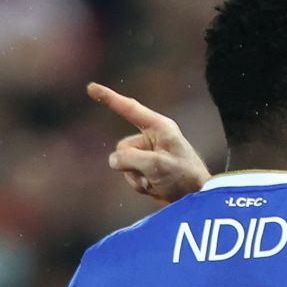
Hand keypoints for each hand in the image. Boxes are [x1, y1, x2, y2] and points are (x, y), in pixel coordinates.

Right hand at [87, 82, 209, 203]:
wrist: (196, 199)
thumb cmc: (184, 176)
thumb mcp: (156, 165)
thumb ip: (130, 158)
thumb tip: (113, 160)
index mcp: (158, 127)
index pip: (129, 109)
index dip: (109, 98)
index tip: (91, 88)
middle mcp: (151, 138)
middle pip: (122, 148)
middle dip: (131, 165)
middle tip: (153, 174)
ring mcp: (147, 155)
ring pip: (123, 165)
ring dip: (136, 178)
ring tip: (157, 183)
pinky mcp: (146, 170)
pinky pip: (129, 176)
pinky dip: (139, 185)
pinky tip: (156, 188)